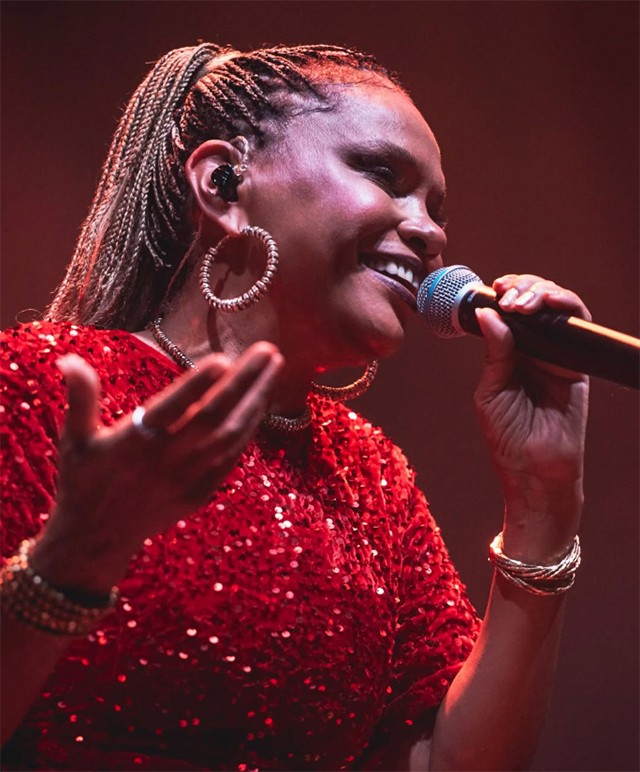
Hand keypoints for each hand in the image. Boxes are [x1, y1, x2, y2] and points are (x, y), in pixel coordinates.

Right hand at [30, 342, 282, 591]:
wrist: (98, 539)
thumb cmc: (83, 481)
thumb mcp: (74, 439)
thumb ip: (80, 398)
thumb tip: (68, 358)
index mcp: (135, 443)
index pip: (173, 408)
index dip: (197, 384)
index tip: (223, 358)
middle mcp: (167, 460)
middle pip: (215, 417)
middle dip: (245, 382)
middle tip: (269, 350)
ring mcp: (189, 478)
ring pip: (231, 437)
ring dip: (256, 402)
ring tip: (273, 369)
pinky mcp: (201, 492)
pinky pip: (232, 457)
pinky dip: (249, 430)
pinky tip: (260, 404)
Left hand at [473, 275, 589, 556]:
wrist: (534, 469)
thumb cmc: (507, 436)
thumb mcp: (491, 390)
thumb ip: (495, 352)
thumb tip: (489, 313)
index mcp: (507, 353)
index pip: (506, 311)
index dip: (502, 293)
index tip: (492, 287)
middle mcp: (532, 349)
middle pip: (532, 302)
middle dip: (521, 287)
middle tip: (507, 293)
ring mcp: (556, 354)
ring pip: (555, 306)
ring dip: (540, 292)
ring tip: (521, 300)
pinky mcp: (578, 363)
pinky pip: (577, 326)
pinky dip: (565, 307)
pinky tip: (546, 304)